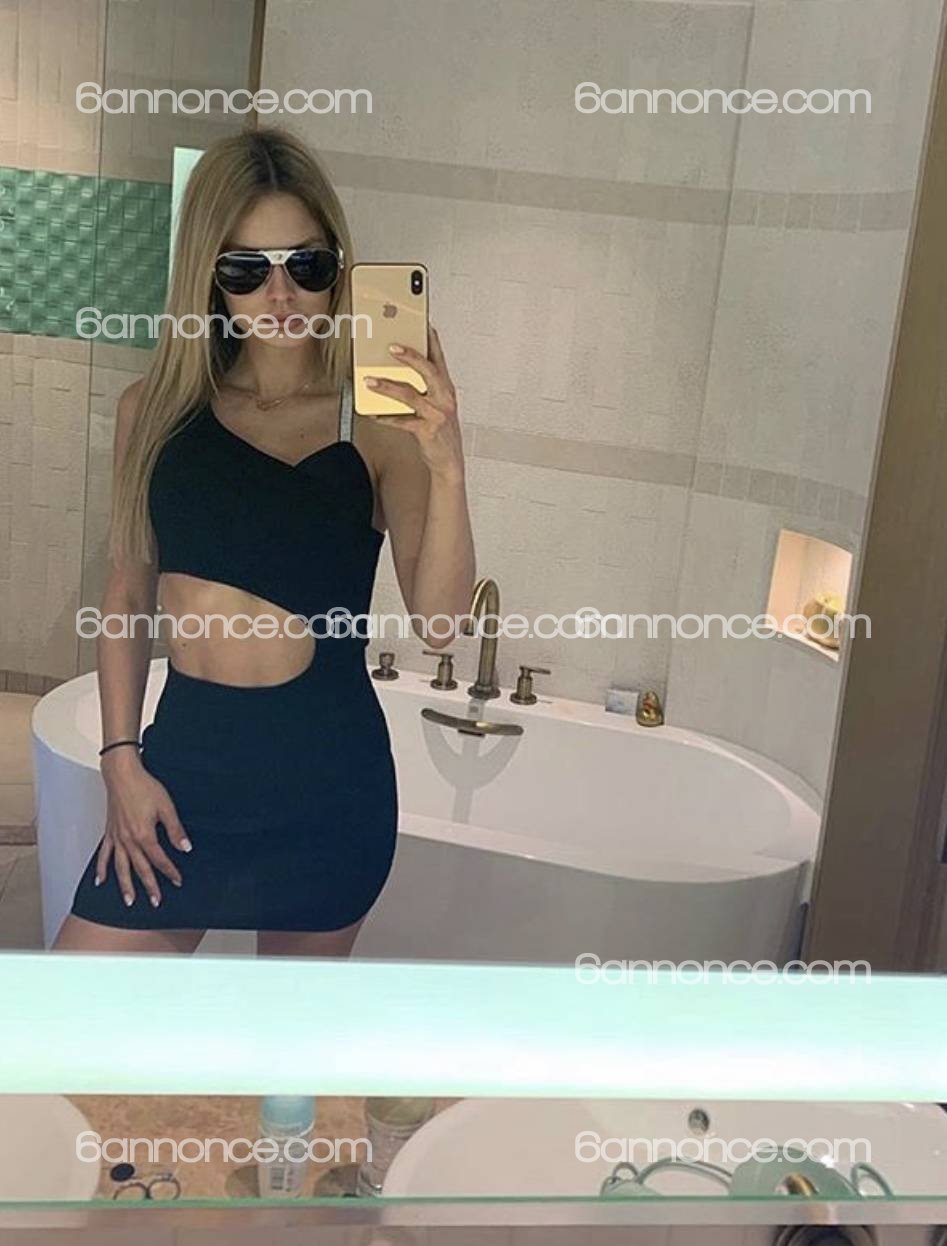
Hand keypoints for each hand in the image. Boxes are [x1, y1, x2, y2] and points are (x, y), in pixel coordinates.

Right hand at [97, 754, 191, 906]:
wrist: (122, 775)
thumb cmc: (144, 787)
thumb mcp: (167, 807)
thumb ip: (175, 830)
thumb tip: (185, 847)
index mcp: (144, 835)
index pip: (159, 859)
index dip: (170, 871)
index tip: (178, 881)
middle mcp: (128, 840)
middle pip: (140, 868)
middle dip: (149, 886)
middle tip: (156, 902)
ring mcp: (117, 838)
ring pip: (120, 867)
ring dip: (125, 885)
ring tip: (129, 901)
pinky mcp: (109, 832)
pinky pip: (104, 855)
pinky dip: (101, 869)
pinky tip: (100, 881)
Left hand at [364, 325, 463, 478]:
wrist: (449, 462)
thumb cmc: (440, 431)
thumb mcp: (437, 406)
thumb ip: (423, 388)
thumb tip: (397, 371)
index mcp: (447, 388)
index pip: (439, 358)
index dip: (431, 339)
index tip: (421, 322)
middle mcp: (445, 398)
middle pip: (428, 370)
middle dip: (410, 356)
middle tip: (391, 345)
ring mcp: (437, 414)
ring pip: (410, 395)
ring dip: (388, 386)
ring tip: (369, 380)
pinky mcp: (427, 431)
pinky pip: (402, 421)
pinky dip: (386, 417)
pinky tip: (373, 414)